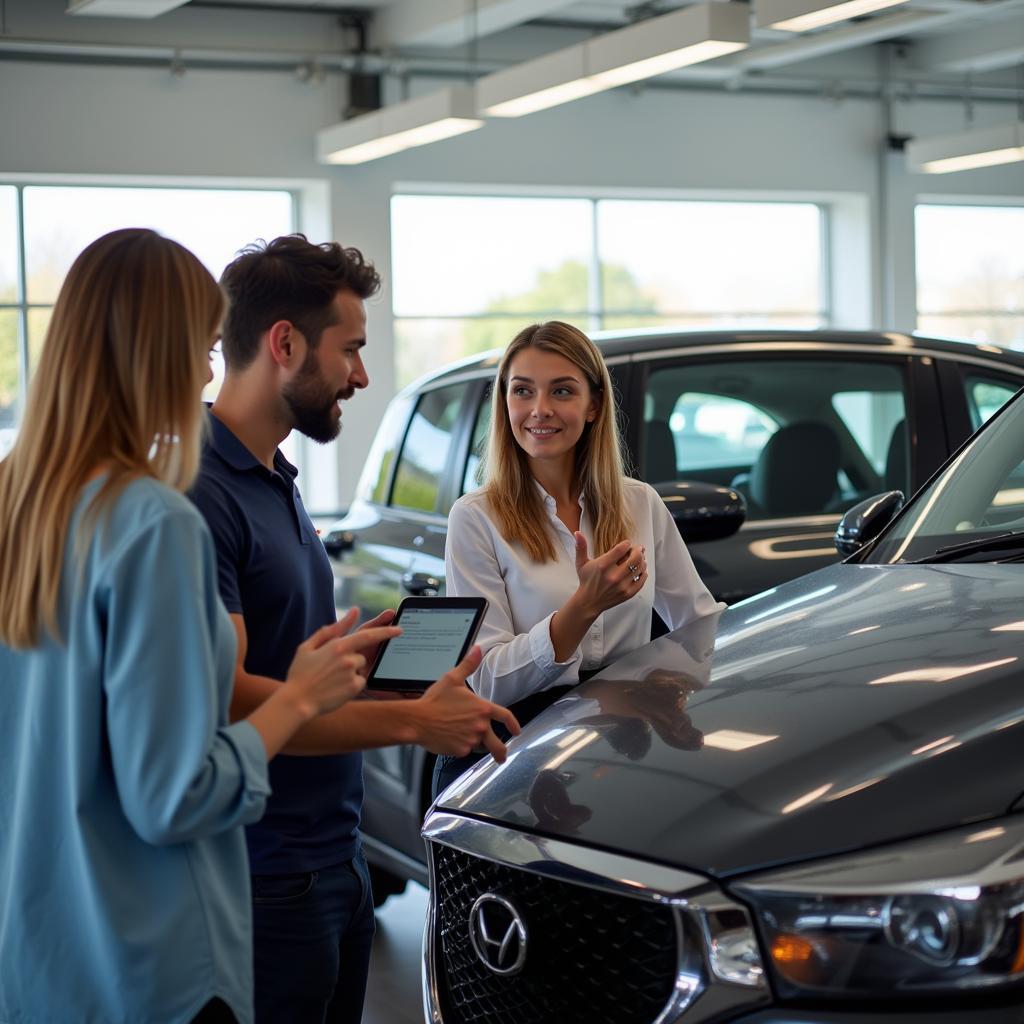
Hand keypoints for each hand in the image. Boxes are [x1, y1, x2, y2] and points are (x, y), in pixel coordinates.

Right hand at [284, 609, 400, 716]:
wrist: (296, 701)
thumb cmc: (300, 673)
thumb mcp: (309, 646)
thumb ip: (333, 628)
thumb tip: (353, 612)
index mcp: (338, 646)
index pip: (368, 635)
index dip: (385, 631)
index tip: (399, 629)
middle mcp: (348, 659)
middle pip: (362, 656)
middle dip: (352, 661)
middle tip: (332, 670)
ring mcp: (352, 674)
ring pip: (360, 669)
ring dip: (351, 672)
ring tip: (331, 680)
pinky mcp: (354, 689)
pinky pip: (360, 682)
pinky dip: (351, 685)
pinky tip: (335, 689)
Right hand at [412, 646, 520, 760]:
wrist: (418, 720)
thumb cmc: (434, 700)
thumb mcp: (452, 678)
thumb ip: (468, 665)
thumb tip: (477, 649)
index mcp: (482, 708)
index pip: (506, 716)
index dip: (514, 724)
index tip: (517, 731)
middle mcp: (480, 725)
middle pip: (498, 744)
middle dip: (501, 753)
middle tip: (501, 756)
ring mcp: (471, 740)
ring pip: (479, 746)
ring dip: (475, 744)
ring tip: (462, 736)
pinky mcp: (460, 750)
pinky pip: (464, 750)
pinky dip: (460, 747)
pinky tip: (451, 738)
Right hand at [573, 533, 647, 616]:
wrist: (589, 602)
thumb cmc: (586, 580)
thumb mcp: (581, 563)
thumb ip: (581, 547)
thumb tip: (577, 532)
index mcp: (602, 565)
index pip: (621, 549)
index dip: (627, 544)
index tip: (627, 544)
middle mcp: (613, 576)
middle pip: (635, 557)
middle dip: (638, 550)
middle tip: (638, 549)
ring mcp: (622, 585)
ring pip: (640, 568)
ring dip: (642, 560)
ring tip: (640, 558)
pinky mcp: (627, 593)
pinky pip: (641, 580)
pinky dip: (643, 573)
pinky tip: (641, 569)